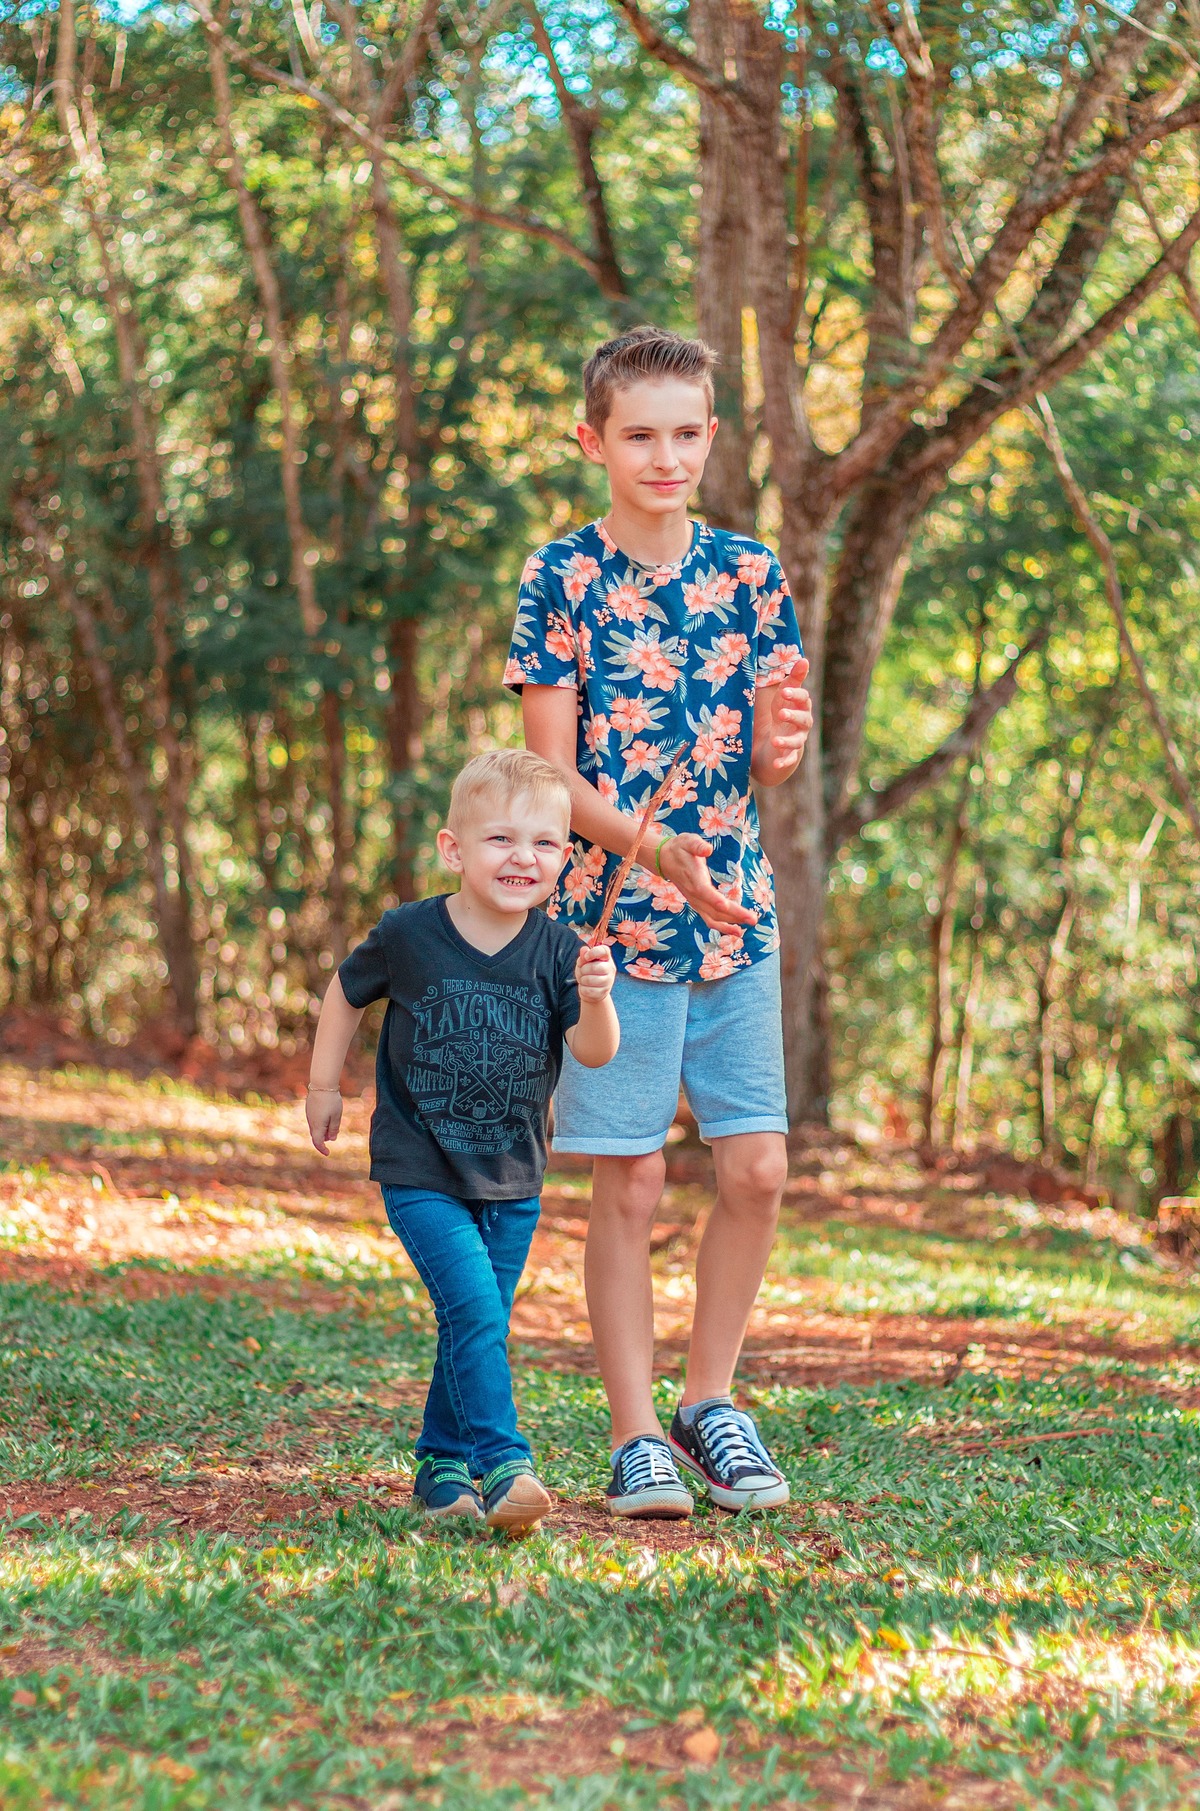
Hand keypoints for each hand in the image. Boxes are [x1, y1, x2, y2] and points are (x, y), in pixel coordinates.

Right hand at [306, 1088, 341, 1154]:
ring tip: (332, 1126)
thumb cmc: (331, 1100)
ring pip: (314, 1128)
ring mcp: (309, 1115)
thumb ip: (334, 1128)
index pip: (318, 1142)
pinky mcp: (309, 1109)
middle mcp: (311, 1122)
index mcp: (318, 1126)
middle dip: (323, 1140)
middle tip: (332, 1139)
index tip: (328, 1153)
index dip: (322, 1149)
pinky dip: (320, 1124)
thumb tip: (331, 1139)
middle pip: (316, 1136)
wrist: (321, 1084)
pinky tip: (327, 1118)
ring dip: (322, 1131)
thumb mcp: (336, 1116)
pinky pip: (313, 1121)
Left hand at [575, 941, 615, 1002]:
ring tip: (584, 980)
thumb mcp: (583, 963)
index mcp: (606, 958)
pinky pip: (588, 990)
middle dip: (583, 970)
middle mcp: (610, 968)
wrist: (592, 992)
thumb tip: (584, 949)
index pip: (604, 950)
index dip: (593, 952)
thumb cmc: (588, 973)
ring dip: (582, 980)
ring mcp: (609, 981)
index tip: (586, 957)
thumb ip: (583, 956)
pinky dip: (583, 989)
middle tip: (583, 972)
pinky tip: (587, 988)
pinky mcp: (604, 992)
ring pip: (589, 980)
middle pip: (594, 967)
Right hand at [659, 832, 757, 934]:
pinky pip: (710, 919)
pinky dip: (722, 926)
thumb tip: (708, 849)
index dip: (715, 899)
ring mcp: (695, 902)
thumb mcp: (687, 841)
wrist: (665, 860)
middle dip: (734, 915)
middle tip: (753, 919)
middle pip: (714, 909)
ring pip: (713, 917)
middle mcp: (694, 894)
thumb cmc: (680, 849)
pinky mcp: (698, 904)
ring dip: (731, 923)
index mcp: (693, 878)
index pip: (704, 891)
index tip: (726, 906)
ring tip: (749, 924)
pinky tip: (736, 929)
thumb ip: (697, 845)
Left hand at [764, 656, 812, 774]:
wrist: (774, 742)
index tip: (784, 691)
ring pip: (796, 741)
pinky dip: (783, 763)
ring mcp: (796, 741)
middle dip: (794, 716)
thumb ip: (793, 679)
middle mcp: (802, 724)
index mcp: (801, 707)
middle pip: (804, 720)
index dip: (795, 695)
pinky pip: (788, 760)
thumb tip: (804, 660)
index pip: (803, 700)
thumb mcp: (783, 696)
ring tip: (774, 740)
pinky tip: (776, 763)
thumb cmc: (780, 713)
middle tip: (781, 713)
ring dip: (787, 741)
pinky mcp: (788, 757)